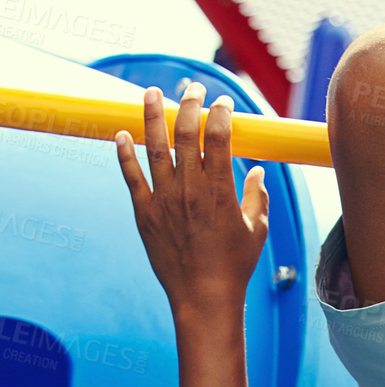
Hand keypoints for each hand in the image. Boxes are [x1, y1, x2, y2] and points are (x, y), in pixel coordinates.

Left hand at [115, 83, 268, 316]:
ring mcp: (164, 200)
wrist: (203, 297)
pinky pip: (131, 177)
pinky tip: (123, 134)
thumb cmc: (234, 266)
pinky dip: (125, 154)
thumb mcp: (256, 230)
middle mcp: (190, 190)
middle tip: (192, 89)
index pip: (218, 136)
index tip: (222, 103)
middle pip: (185, 133)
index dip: (219, 113)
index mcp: (220, 191)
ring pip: (154, 147)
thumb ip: (257, 197)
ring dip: (151, 115)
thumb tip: (260, 172)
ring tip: (150, 93)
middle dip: (189, 103)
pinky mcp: (145, 213)